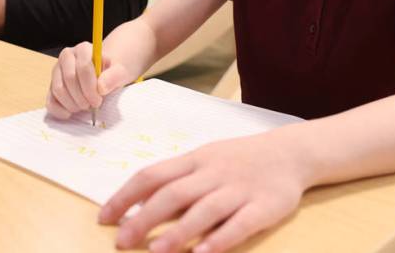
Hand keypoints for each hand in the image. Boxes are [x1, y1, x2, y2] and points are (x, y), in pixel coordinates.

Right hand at [46, 41, 134, 118]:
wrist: (102, 76)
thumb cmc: (109, 73)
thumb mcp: (119, 72)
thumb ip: (114, 77)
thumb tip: (101, 87)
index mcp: (83, 49)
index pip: (83, 67)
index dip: (90, 87)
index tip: (98, 100)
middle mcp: (66, 56)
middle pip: (69, 78)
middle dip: (82, 97)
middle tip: (92, 105)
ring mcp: (56, 71)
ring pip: (58, 90)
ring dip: (73, 104)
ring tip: (84, 106)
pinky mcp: (50, 86)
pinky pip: (50, 101)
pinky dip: (60, 111)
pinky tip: (71, 113)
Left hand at [99, 131, 307, 252]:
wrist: (291, 152)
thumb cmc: (238, 159)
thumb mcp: (204, 160)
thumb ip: (176, 179)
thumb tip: (136, 202)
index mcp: (194, 160)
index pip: (153, 174)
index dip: (126, 195)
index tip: (104, 217)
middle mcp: (213, 173)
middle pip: (174, 193)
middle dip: (145, 218)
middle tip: (121, 241)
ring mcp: (239, 189)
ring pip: (205, 209)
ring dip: (179, 232)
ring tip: (156, 251)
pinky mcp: (265, 206)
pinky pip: (241, 223)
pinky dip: (221, 239)